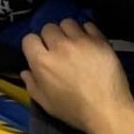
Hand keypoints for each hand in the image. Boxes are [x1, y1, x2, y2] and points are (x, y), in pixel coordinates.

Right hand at [21, 19, 133, 133]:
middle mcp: (59, 46)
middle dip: (50, 37)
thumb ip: (33, 85)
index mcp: (43, 62)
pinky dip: (86, 32)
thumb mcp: (47, 104)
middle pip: (48, 28)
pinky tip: (89, 43)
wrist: (107, 110)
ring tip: (74, 44)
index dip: (33, 46)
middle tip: (58, 50)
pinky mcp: (99, 40)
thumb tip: (26, 71)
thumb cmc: (75, 110)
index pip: (29, 39)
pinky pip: (88, 25)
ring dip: (68, 32)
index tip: (40, 53)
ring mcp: (81, 41)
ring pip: (67, 23)